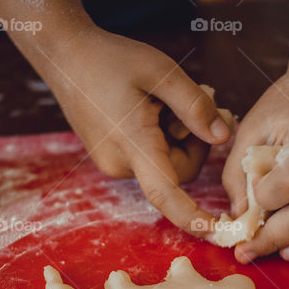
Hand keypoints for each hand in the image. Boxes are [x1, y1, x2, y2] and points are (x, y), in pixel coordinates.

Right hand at [39, 26, 232, 234]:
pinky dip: (165, 134)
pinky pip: (153, 155)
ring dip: (182, 134)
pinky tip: (157, 104)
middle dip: (198, 140)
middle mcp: (120, 163)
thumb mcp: (161, 72)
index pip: (166, 193)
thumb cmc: (110, 59)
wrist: (64, 56)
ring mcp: (114, 162)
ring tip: (172, 95)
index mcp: (132, 144)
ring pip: (169, 162)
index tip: (217, 232)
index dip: (193, 217)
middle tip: (210, 98)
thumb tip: (223, 137)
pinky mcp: (113, 155)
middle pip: (181, 170)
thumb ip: (195, 106)